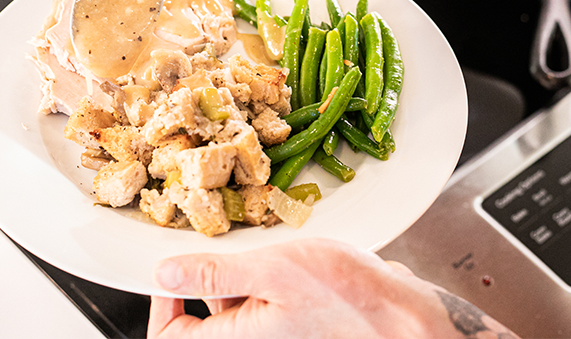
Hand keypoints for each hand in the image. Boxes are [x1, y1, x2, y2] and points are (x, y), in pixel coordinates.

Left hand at [147, 237, 521, 338]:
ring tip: (264, 246)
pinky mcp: (294, 324)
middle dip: (208, 277)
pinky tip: (286, 254)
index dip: (163, 299)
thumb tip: (166, 274)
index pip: (171, 334)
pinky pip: (263, 302)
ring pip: (234, 306)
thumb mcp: (273, 272)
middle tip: (223, 240)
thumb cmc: (349, 297)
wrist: (406, 316)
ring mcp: (275, 335)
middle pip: (203, 319)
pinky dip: (265, 276)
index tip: (172, 266)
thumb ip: (215, 275)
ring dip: (240, 272)